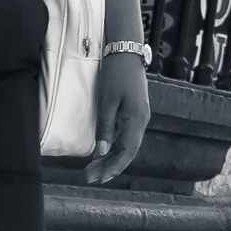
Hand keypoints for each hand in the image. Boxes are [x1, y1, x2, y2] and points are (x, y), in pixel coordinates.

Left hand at [86, 52, 150, 185]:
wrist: (126, 53)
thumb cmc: (116, 74)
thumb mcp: (107, 101)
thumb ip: (105, 128)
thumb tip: (100, 152)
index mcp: (137, 119)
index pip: (127, 151)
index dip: (113, 167)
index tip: (99, 178)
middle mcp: (141, 121)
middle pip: (127, 152)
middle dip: (109, 167)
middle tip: (89, 178)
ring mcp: (139, 118)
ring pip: (126, 146)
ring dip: (110, 159)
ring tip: (93, 170)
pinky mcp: (134, 115)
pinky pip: (125, 137)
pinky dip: (114, 149)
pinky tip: (102, 155)